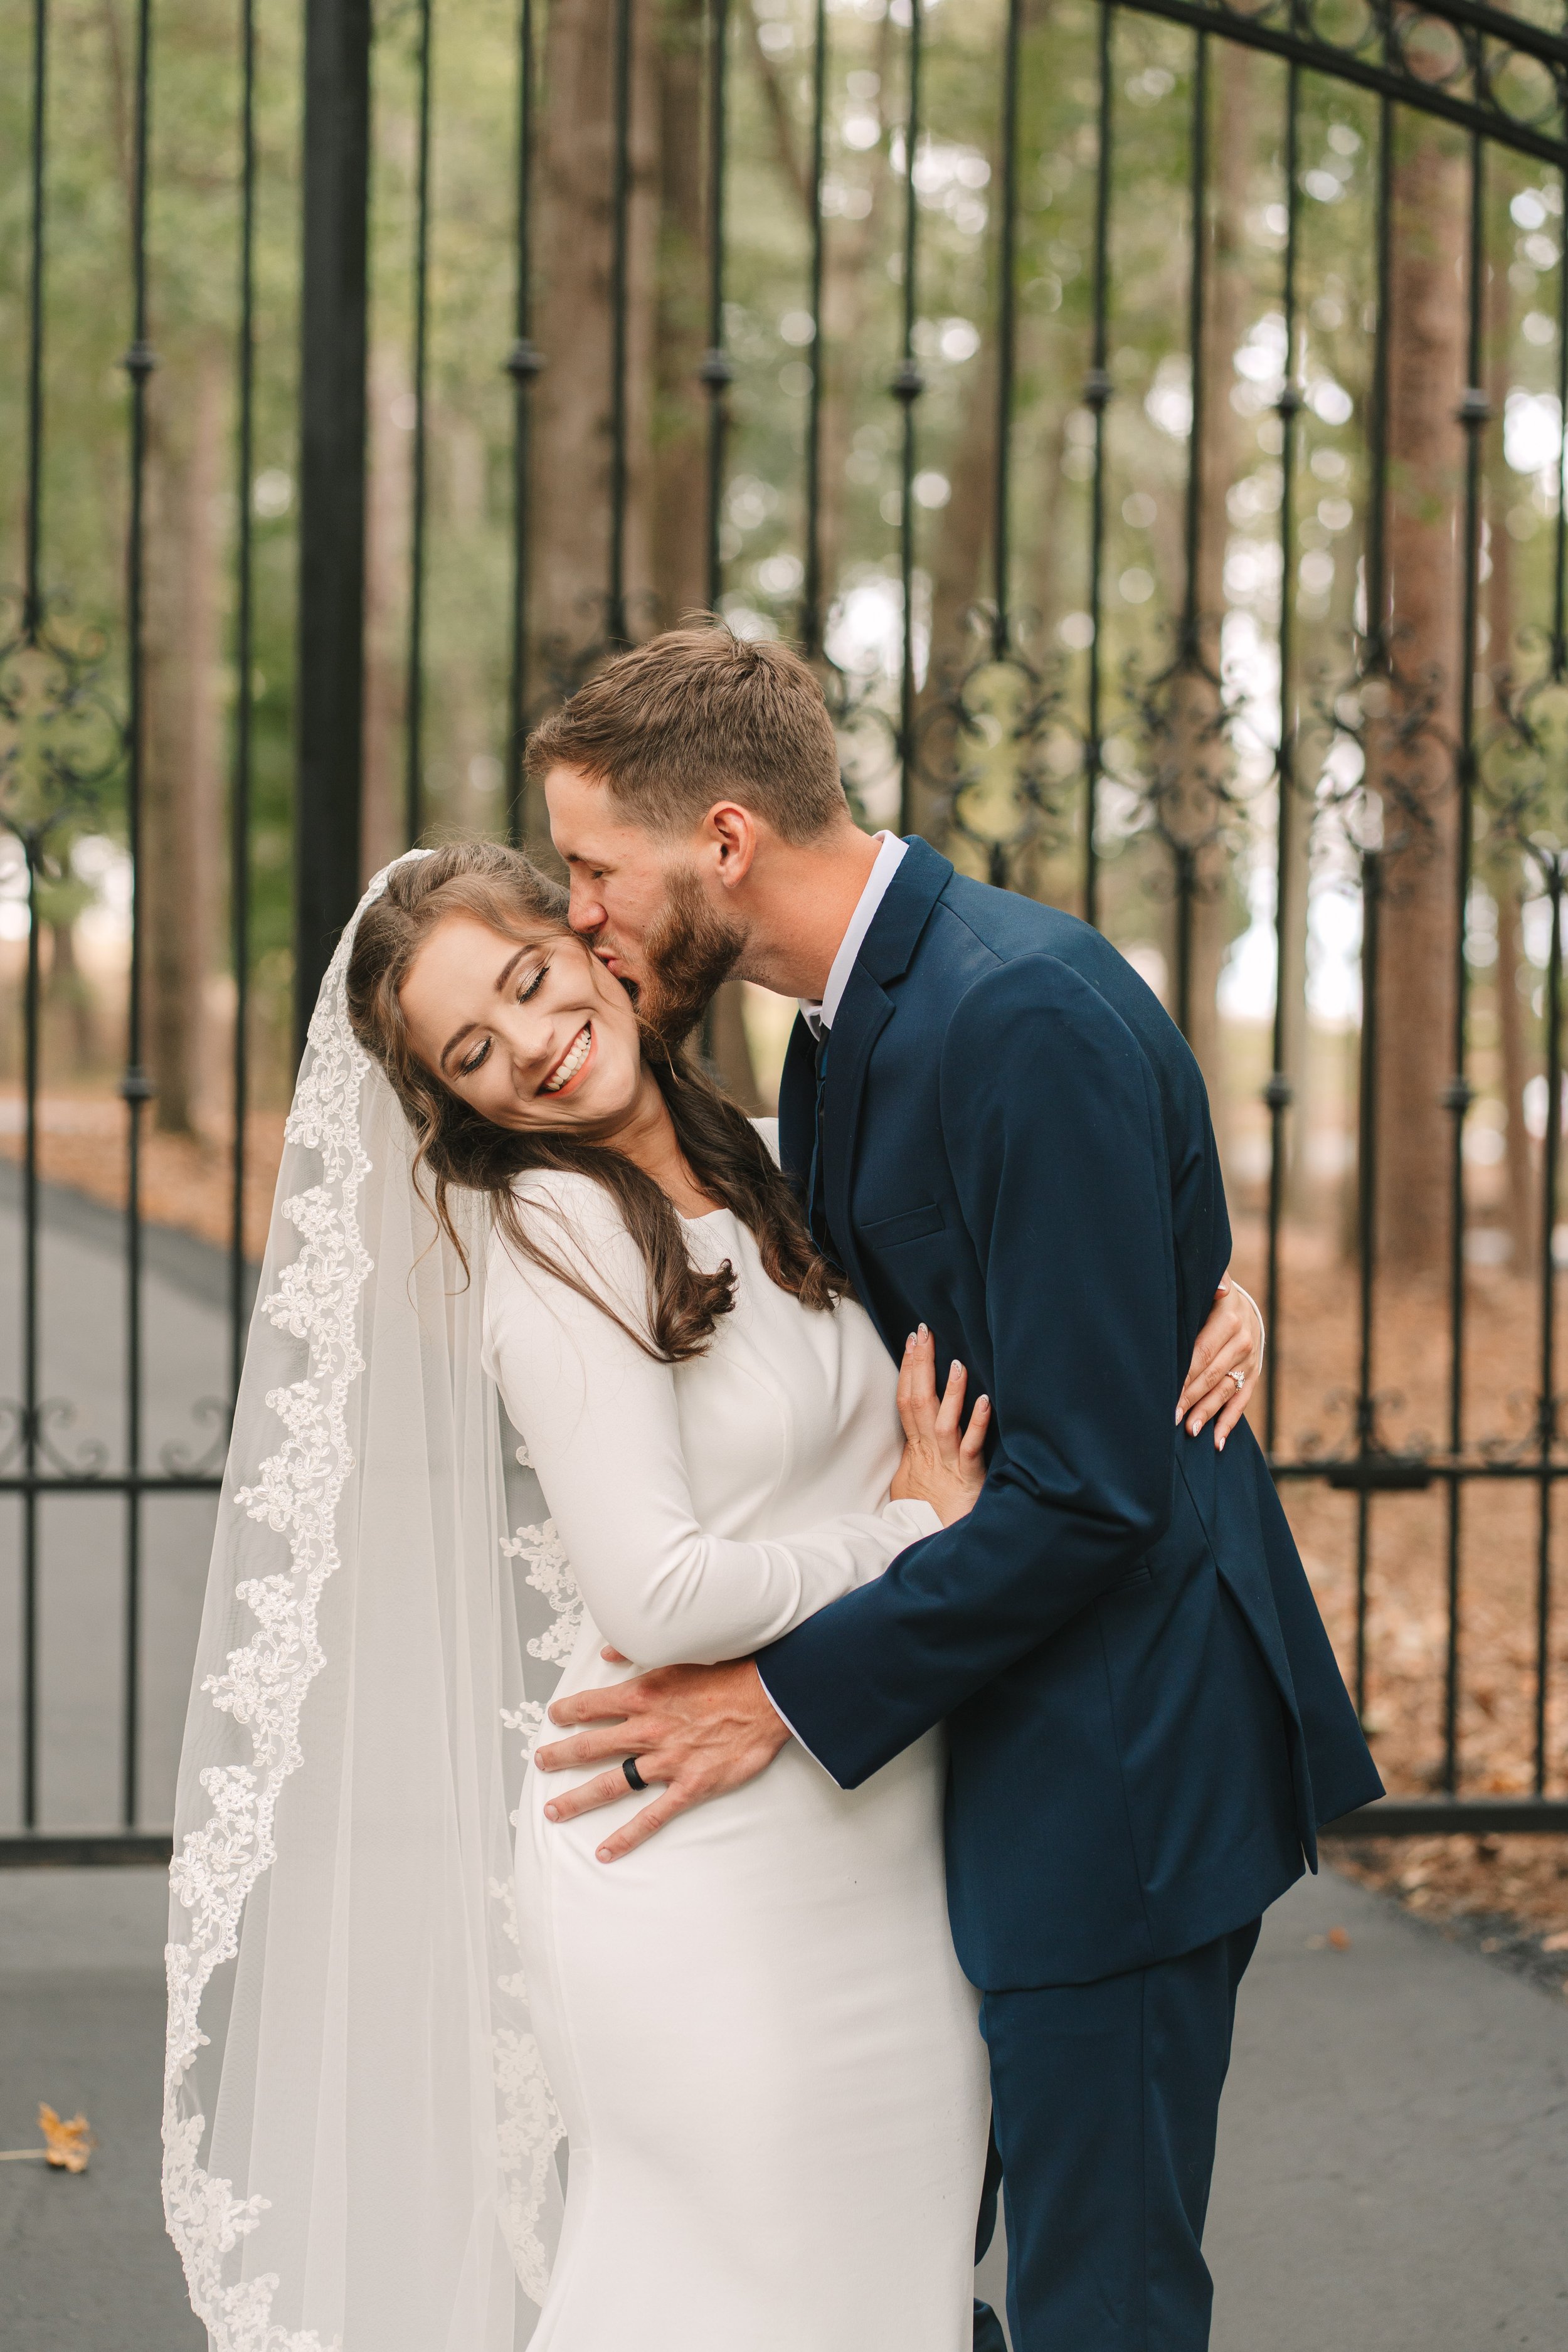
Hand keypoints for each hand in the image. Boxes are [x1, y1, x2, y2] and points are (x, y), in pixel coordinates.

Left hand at [532, 1656, 788, 1860]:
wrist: (770, 1697)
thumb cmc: (730, 1672)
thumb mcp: (680, 1653)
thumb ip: (637, 1653)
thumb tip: (606, 1653)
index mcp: (643, 1695)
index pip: (591, 1705)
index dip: (567, 1712)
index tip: (554, 1716)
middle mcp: (647, 1729)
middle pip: (590, 1747)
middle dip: (560, 1756)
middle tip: (540, 1763)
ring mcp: (667, 1761)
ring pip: (610, 1784)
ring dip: (578, 1798)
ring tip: (553, 1809)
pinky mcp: (690, 1786)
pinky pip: (651, 1816)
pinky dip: (627, 1836)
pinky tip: (605, 1850)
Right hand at [890, 1325, 990, 1525]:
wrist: (933, 1543)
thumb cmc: (927, 1513)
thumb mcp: (910, 1481)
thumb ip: (913, 1455)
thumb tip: (912, 1435)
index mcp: (915, 1448)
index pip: (906, 1401)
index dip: (908, 1369)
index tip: (912, 1340)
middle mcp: (929, 1451)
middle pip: (920, 1401)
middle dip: (920, 1365)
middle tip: (924, 1332)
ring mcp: (948, 1462)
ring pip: (944, 1420)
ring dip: (949, 1391)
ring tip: (955, 1362)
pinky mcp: (968, 1477)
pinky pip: (971, 1447)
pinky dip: (976, 1423)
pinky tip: (985, 1401)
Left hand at [1175, 1273, 1263, 1450]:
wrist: (1244, 1307)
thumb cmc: (1211, 1297)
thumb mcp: (1211, 1285)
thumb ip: (1211, 1284)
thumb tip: (1219, 1286)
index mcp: (1228, 1319)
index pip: (1202, 1351)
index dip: (1185, 1373)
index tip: (1167, 1392)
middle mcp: (1243, 1343)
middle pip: (1212, 1375)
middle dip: (1190, 1397)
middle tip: (1170, 1417)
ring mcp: (1249, 1362)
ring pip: (1225, 1392)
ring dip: (1207, 1414)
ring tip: (1190, 1431)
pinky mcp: (1253, 1377)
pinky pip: (1241, 1403)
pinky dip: (1229, 1424)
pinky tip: (1216, 1443)